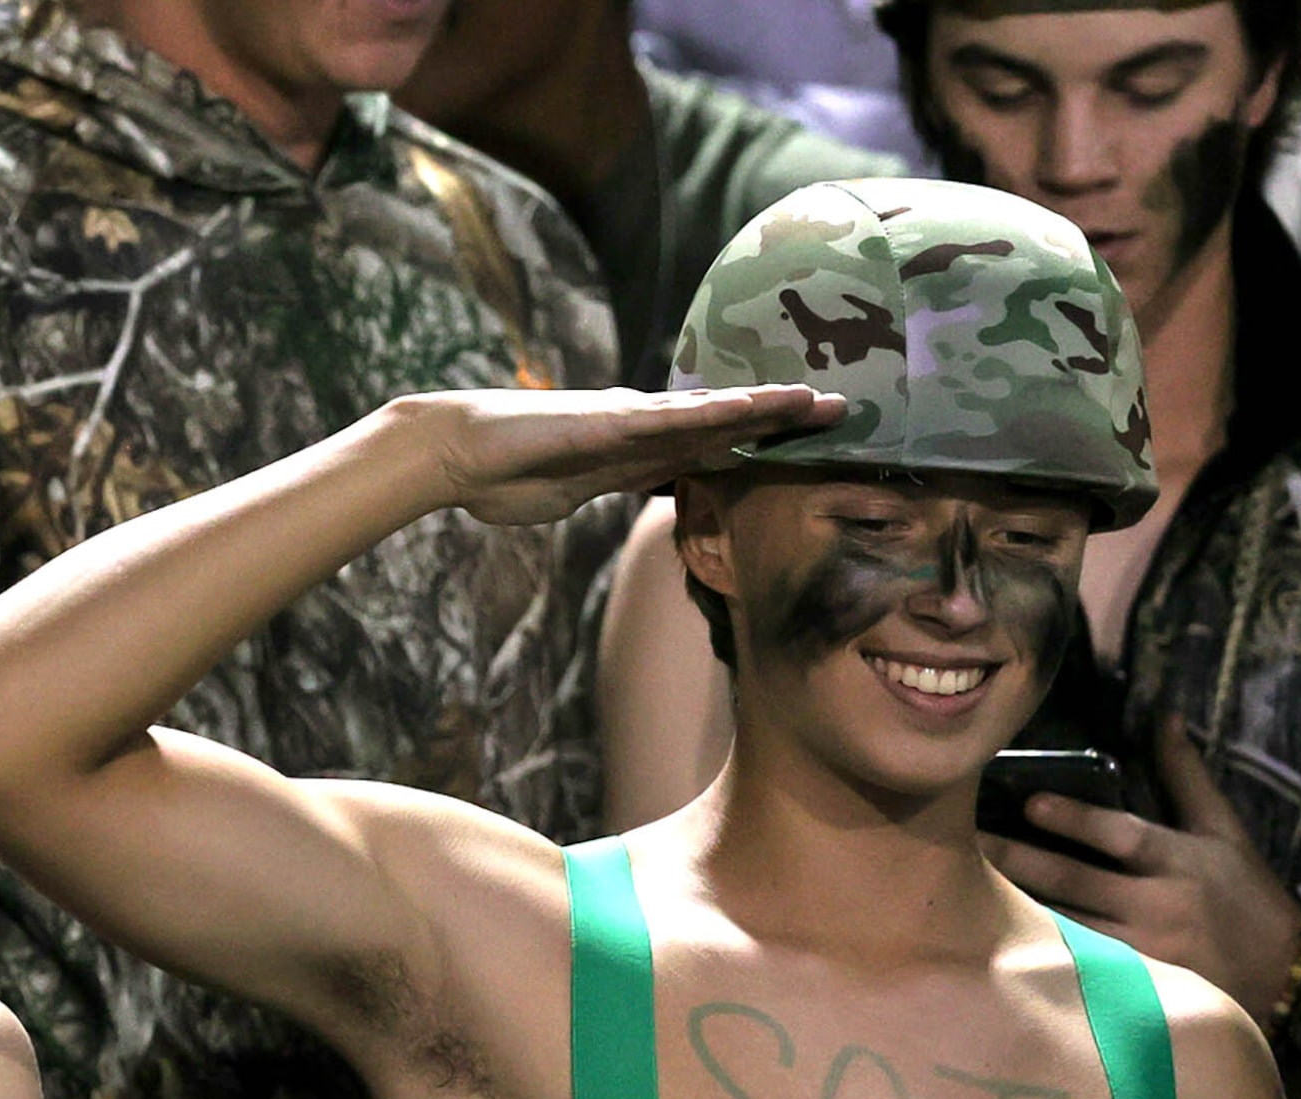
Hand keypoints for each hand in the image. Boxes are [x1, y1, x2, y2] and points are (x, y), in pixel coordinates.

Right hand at [409, 383, 842, 526]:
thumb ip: (600, 489)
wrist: (456, 454)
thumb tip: (613, 495)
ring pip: (714, 414)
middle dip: (783, 422)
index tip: (805, 448)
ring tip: (821, 401)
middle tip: (843, 413)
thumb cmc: (501, 477)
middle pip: (726, 426)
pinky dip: (719, 411)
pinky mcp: (611, 423)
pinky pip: (676, 418)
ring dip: (769, 407)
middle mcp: (640, 428)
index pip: (709, 451)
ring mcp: (628, 422)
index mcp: (633, 451)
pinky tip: (756, 404)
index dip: (759, 447)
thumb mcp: (567, 495)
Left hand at [984, 714, 1300, 1023]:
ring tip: (964, 890)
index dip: (1077, 820)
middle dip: (1022, 862)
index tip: (1030, 802)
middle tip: (970, 842)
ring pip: (1071, 929)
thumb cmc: (1248, 895)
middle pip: (1081, 882)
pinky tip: (999, 941)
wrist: (1288, 977)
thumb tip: (1163, 716)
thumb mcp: (1224, 832)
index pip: (1123, 835)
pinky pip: (1081, 970)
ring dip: (1019, 909)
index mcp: (1181, 861)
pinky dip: (1043, 954)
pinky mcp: (1138, 991)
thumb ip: (1187, 776)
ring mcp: (1147, 953)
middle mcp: (1161, 905)